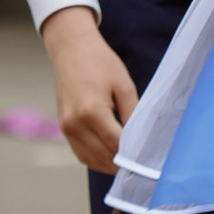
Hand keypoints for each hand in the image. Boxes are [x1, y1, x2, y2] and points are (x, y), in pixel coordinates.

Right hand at [40, 6, 139, 176]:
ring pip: (92, 161)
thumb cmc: (100, 63)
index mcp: (92, 111)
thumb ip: (133, 115)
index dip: (134, 155)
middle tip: (143, 164)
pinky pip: (81, 154)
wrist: (71, 49)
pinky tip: (112, 155)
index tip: (149, 159)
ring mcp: (66, 128)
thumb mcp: (124, 86)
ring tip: (129, 161)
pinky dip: (97, 159)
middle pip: (104, 157)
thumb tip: (140, 141)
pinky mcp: (64, 128)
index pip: (117, 145)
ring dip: (110, 164)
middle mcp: (75, 124)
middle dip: (124, 162)